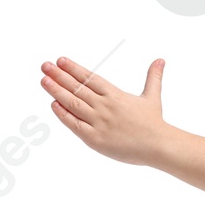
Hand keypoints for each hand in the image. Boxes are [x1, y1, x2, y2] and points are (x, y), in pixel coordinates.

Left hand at [41, 56, 168, 167]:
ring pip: (72, 103)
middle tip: (45, 66)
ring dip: (56, 91)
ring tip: (44, 80)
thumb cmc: (154, 123)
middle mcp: (104, 106)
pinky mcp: (94, 139)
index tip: (60, 60)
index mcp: (115, 95)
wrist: (158, 146)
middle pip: (77, 88)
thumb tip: (160, 60)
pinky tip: (53, 104)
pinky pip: (74, 124)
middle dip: (59, 76)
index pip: (89, 78)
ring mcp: (98, 122)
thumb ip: (153, 77)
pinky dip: (63, 114)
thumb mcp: (152, 97)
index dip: (73, 68)